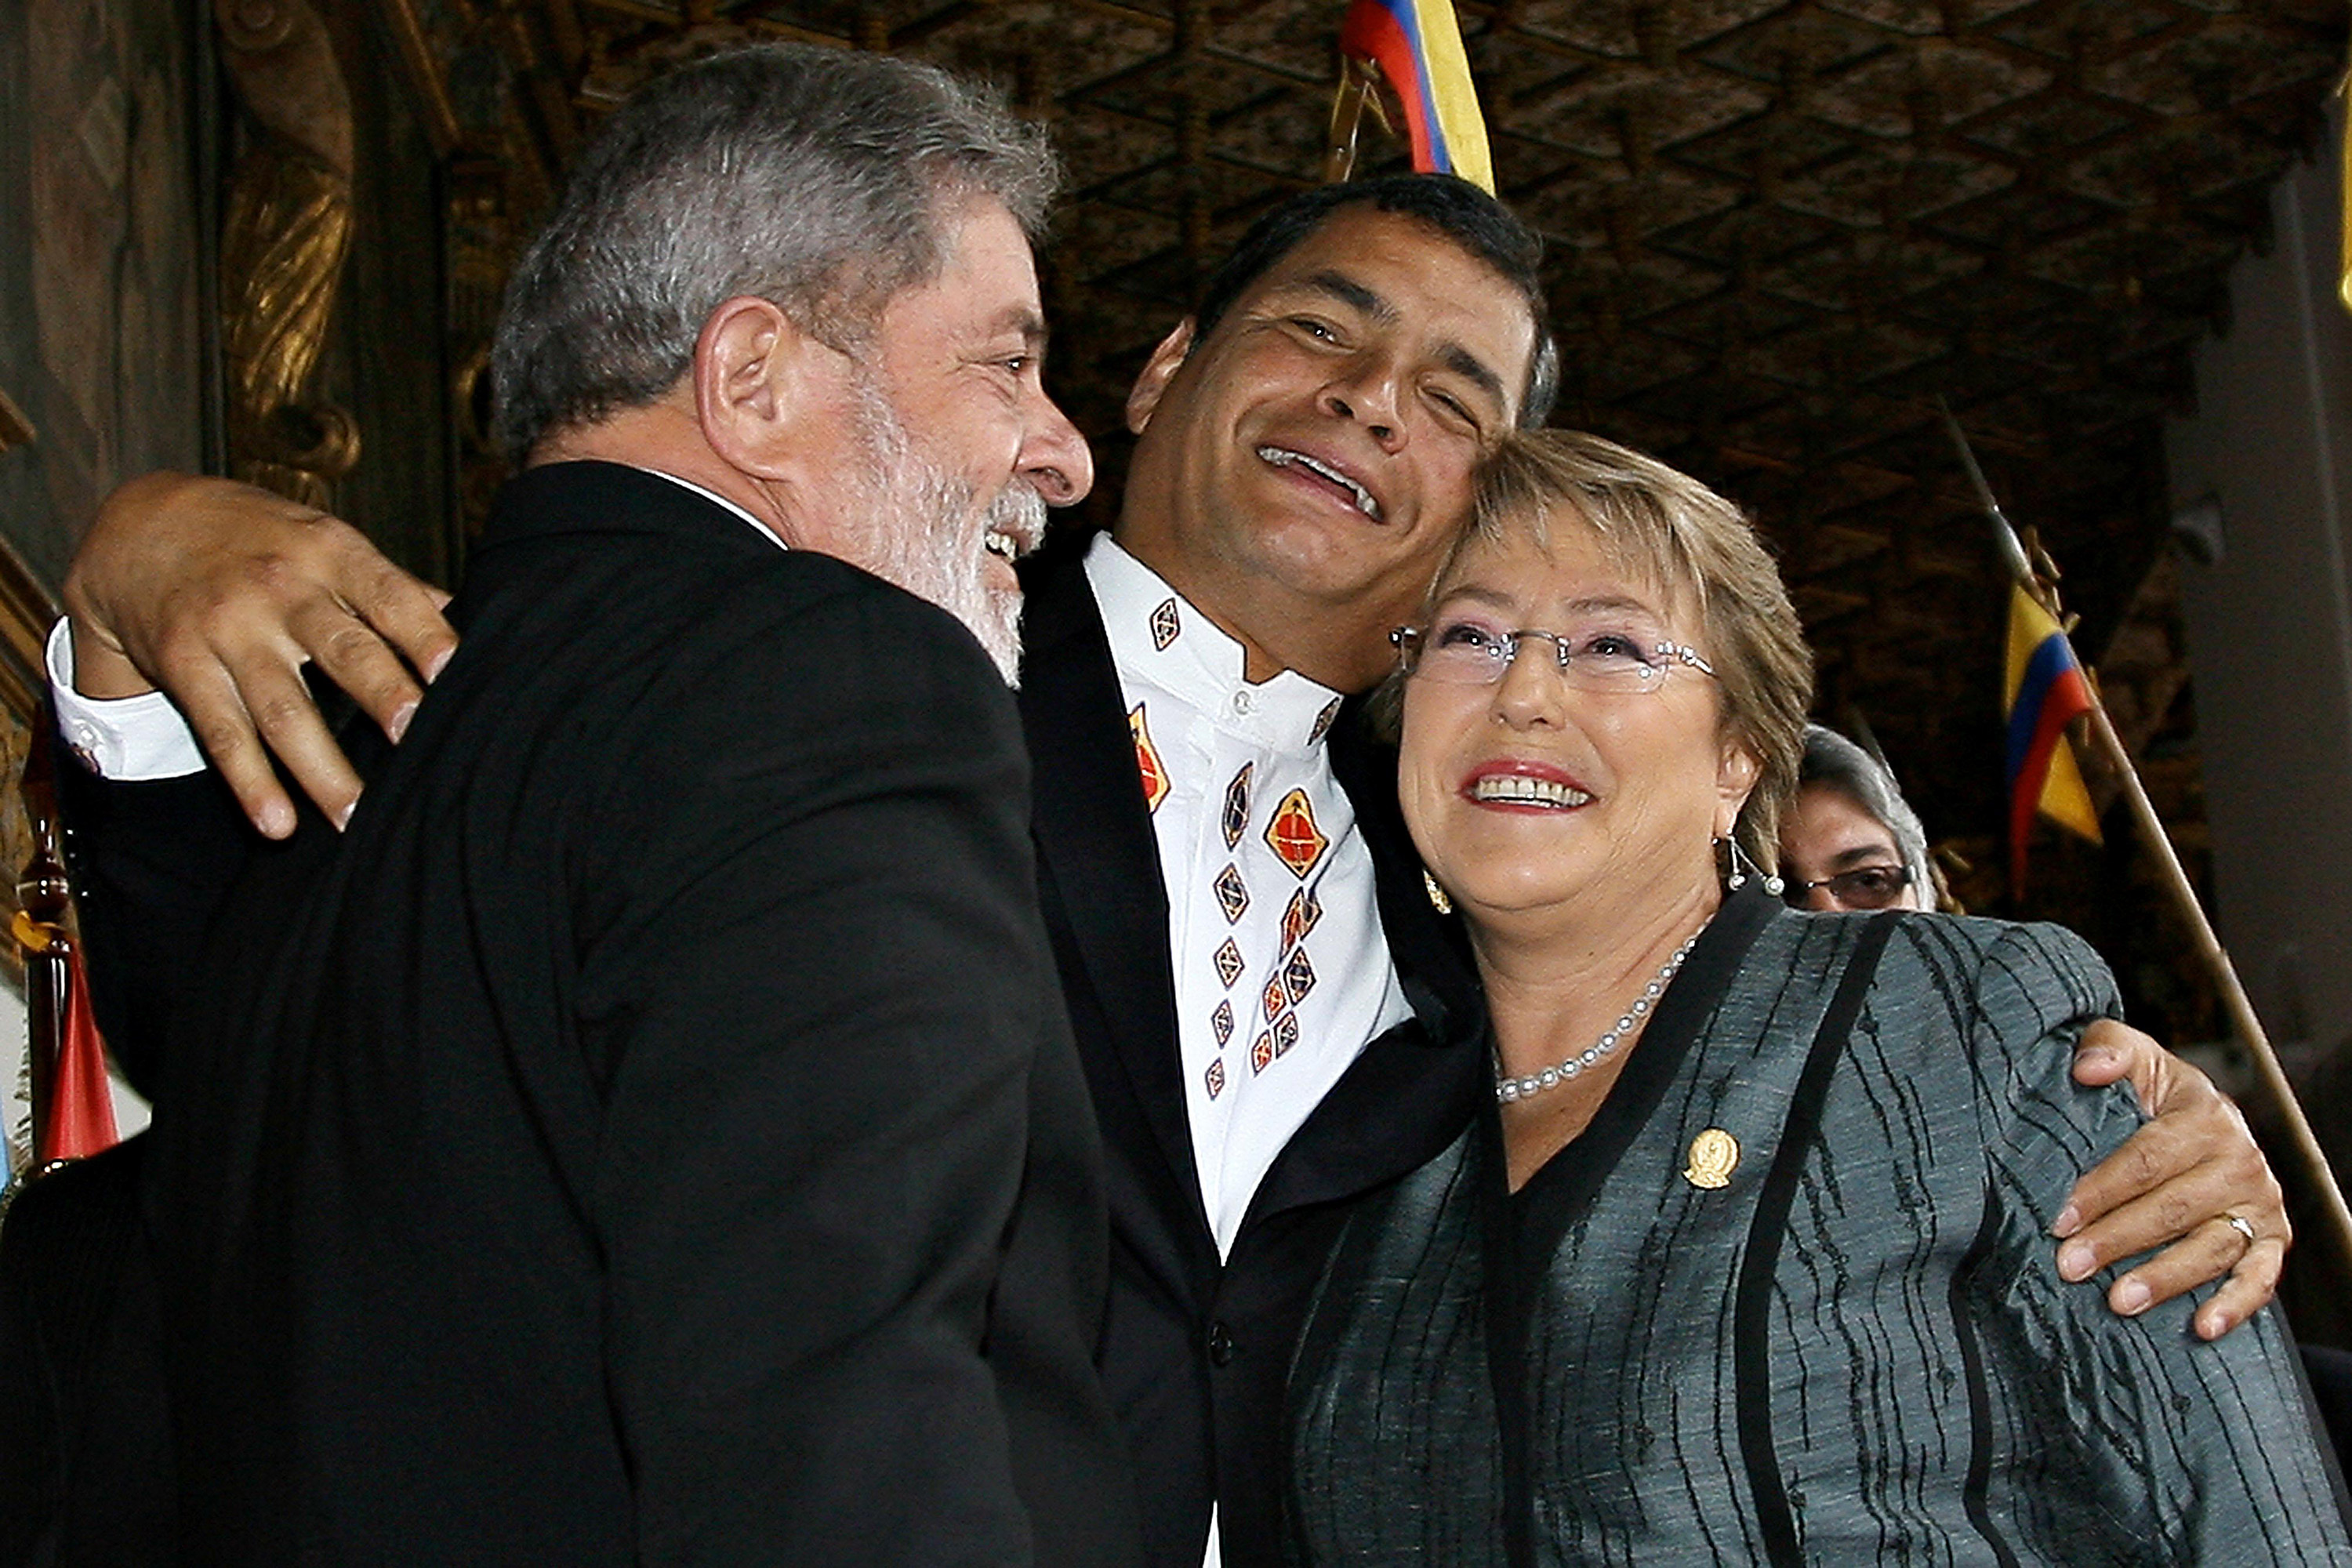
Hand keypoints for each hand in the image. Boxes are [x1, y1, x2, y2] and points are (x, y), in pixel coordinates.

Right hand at [63, 472, 457, 836]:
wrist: (144, 525)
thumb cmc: (265, 541)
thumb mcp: (327, 541)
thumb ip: (394, 587)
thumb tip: (472, 621)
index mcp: (331, 553)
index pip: (388, 595)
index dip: (423, 633)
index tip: (456, 672)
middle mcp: (282, 590)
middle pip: (341, 651)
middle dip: (382, 696)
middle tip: (418, 740)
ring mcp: (230, 630)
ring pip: (283, 709)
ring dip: (322, 770)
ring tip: (357, 818)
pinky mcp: (186, 666)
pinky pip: (222, 732)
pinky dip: (250, 783)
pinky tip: (277, 824)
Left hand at [2057, 1018, 2286, 1339]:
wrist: (2200, 1115)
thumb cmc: (2151, 1090)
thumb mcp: (2131, 1056)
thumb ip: (2107, 1048)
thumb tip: (2088, 1069)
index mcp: (2204, 1116)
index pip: (2146, 1159)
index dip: (2101, 1190)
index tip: (2060, 1219)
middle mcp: (2240, 1160)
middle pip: (2173, 1208)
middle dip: (2118, 1239)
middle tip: (2071, 1266)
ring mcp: (2259, 1203)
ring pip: (2211, 1247)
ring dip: (2166, 1277)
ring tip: (2119, 1301)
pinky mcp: (2273, 1238)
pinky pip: (2260, 1277)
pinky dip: (2235, 1304)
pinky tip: (2203, 1326)